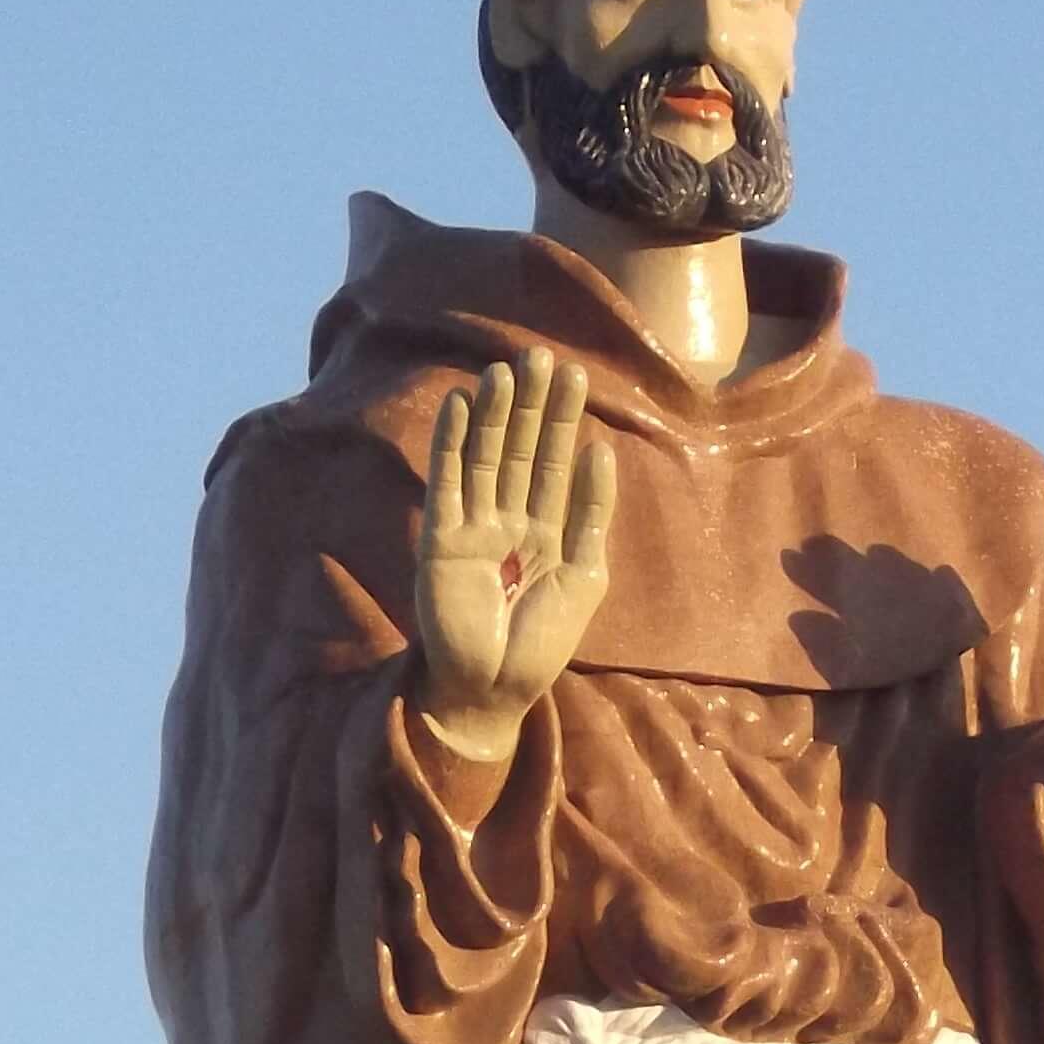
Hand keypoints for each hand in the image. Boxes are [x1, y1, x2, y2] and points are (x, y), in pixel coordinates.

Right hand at [414, 349, 614, 770]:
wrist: (495, 687)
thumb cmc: (543, 642)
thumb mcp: (586, 574)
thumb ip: (592, 514)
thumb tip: (601, 449)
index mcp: (546, 530)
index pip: (555, 463)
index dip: (563, 419)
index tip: (574, 373)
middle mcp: (509, 521)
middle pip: (520, 451)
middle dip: (531, 405)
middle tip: (540, 355)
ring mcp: (473, 527)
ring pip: (485, 458)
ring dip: (494, 414)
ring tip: (506, 369)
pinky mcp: (442, 538)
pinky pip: (448, 482)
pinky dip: (452, 442)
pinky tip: (461, 404)